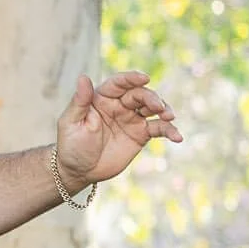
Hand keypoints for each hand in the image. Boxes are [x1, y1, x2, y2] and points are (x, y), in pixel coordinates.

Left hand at [54, 71, 180, 186]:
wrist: (78, 170)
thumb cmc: (70, 145)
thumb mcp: (71, 123)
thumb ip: (79, 101)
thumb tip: (83, 77)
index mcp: (101, 98)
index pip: (119, 83)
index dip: (131, 78)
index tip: (144, 77)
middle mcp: (119, 105)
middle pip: (140, 94)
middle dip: (151, 97)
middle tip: (158, 107)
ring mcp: (132, 119)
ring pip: (153, 108)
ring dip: (164, 109)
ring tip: (169, 117)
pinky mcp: (141, 134)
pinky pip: (159, 128)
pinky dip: (170, 131)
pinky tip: (177, 137)